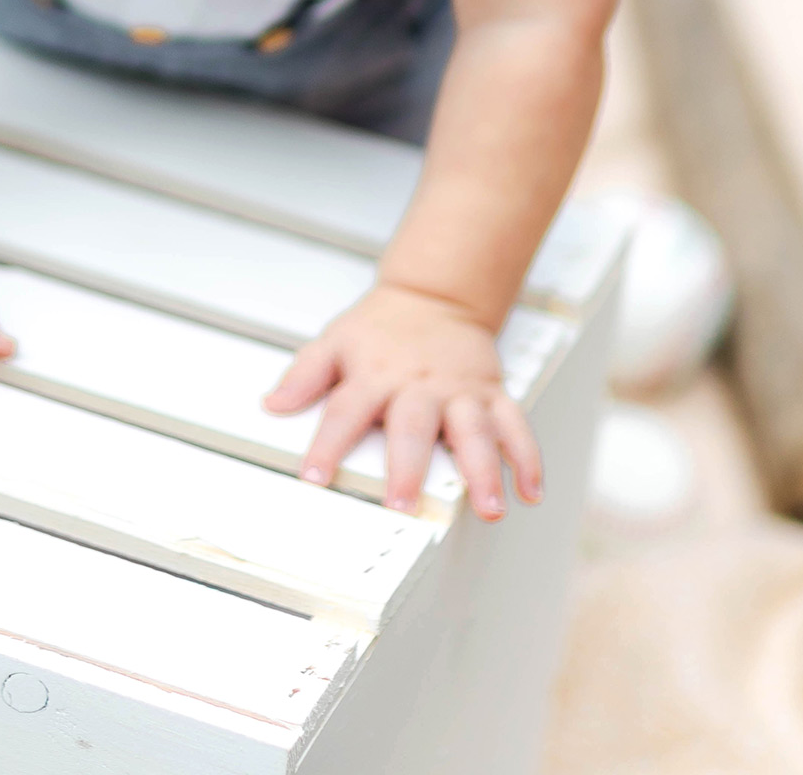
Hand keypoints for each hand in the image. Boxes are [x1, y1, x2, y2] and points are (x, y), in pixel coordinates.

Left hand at [263, 282, 542, 518]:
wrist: (434, 295)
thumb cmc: (380, 329)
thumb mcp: (335, 341)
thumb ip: (305, 374)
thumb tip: (272, 404)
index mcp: (374, 375)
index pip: (345, 411)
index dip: (327, 444)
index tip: (313, 477)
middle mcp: (417, 386)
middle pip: (412, 426)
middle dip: (408, 466)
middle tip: (403, 503)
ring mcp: (458, 391)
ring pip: (474, 429)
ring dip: (483, 469)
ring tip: (489, 507)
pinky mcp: (490, 393)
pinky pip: (515, 424)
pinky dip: (527, 457)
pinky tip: (531, 490)